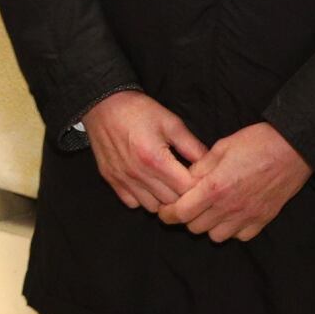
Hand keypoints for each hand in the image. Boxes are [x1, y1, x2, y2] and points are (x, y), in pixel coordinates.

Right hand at [81, 90, 205, 211]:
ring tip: (168, 184)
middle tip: (187, 181)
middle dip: (183, 195)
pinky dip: (144, 198)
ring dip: (164, 200)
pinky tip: (149, 184)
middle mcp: (138, 174)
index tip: (201, 178)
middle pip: (171, 202)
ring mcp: (123, 180)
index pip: (186, 189)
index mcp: (156, 159)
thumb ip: (192, 146)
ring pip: (153, 208)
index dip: (198, 186)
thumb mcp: (171, 123)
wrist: (104, 105)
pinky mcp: (112, 181)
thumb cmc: (139, 111)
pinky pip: (133, 203)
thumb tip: (211, 164)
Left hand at [156, 122, 311, 241]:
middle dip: (187, 218)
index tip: (165, 209)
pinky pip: (240, 236)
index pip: (180, 213)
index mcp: (215, 187)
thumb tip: (186, 179)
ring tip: (211, 209)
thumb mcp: (222, 146)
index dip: (168, 213)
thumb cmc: (258, 142)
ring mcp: (247, 216)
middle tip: (189, 205)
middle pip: (194, 227)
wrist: (295, 147)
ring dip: (209, 225)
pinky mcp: (263, 220)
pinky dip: (232, 229)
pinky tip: (232, 213)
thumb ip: (200, 166)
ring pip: (216, 236)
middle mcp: (229, 207)